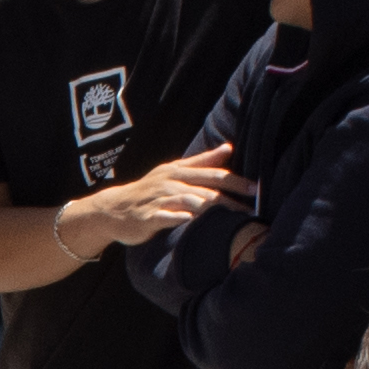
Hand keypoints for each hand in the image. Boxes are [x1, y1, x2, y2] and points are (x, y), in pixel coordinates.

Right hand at [68, 148, 236, 257]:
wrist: (112, 208)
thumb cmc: (149, 191)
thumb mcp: (174, 171)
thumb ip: (202, 161)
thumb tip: (228, 148)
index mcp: (178, 171)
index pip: (212, 174)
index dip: (235, 180)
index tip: (255, 189)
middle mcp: (170, 182)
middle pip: (205, 188)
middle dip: (229, 196)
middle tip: (250, 206)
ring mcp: (158, 199)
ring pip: (188, 200)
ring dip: (209, 207)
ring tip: (229, 216)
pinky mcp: (147, 217)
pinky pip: (165, 216)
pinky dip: (178, 217)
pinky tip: (191, 220)